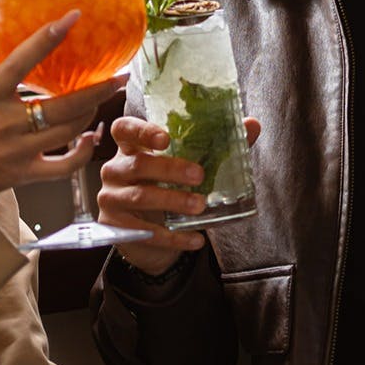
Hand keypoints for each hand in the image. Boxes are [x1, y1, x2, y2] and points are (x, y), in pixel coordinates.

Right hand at [0, 10, 124, 197]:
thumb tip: (16, 42)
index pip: (23, 58)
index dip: (50, 36)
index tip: (74, 17)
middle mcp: (5, 121)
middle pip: (63, 103)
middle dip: (98, 88)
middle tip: (120, 75)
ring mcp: (17, 149)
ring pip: (68, 130)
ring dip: (91, 112)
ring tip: (102, 98)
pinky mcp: (24, 173)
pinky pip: (63, 167)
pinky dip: (82, 152)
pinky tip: (91, 137)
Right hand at [97, 115, 260, 275]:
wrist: (148, 236)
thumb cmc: (166, 189)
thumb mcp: (185, 166)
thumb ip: (216, 145)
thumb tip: (252, 125)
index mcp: (130, 148)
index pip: (124, 129)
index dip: (142, 131)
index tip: (166, 138)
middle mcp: (115, 170)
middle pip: (138, 164)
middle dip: (170, 169)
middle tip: (199, 175)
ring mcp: (111, 199)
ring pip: (140, 197)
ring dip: (172, 201)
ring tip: (200, 206)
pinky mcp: (115, 227)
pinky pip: (145, 232)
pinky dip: (174, 237)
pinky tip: (197, 239)